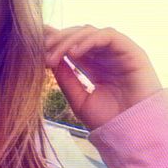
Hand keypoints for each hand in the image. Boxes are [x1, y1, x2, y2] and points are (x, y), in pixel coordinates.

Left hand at [44, 24, 163, 130]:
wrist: (135, 135)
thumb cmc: (110, 121)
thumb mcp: (79, 99)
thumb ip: (66, 79)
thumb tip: (49, 59)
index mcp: (94, 66)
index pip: (71, 46)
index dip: (53, 42)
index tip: (33, 44)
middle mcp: (105, 56)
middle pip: (77, 36)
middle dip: (57, 41)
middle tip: (41, 52)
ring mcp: (118, 52)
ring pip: (89, 32)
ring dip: (69, 40)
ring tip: (54, 56)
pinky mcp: (132, 50)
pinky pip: (108, 35)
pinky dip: (89, 40)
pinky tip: (74, 54)